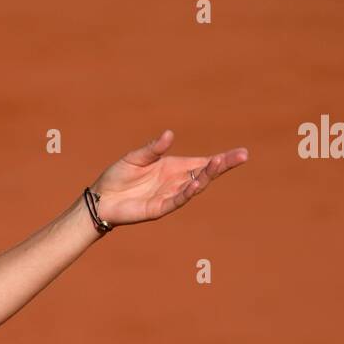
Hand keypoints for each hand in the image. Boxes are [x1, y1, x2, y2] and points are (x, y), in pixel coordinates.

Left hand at [88, 130, 247, 226]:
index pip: (203, 162)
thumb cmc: (118, 176)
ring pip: (194, 186)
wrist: (101, 198)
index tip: (241, 153)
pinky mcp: (159, 208)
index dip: (222, 159)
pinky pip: (177, 200)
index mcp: (174, 167)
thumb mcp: (136, 158)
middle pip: (205, 173)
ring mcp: (170, 195)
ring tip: (219, 164)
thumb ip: (153, 149)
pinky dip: (187, 192)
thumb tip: (170, 134)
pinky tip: (196, 184)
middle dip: (222, 165)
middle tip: (241, 156)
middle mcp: (176, 181)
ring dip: (207, 176)